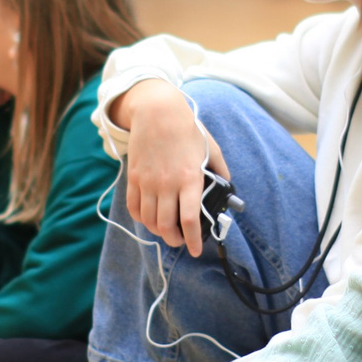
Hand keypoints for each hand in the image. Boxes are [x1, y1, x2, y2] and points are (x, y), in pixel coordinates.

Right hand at [121, 80, 230, 256]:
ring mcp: (147, 182)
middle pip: (166, 225)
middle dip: (175, 240)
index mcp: (189, 178)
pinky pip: (134, 207)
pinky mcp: (134, 178)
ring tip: (166, 231)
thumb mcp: (211, 148)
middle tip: (180, 241)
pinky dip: (141, 218)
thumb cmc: (186, 129)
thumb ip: (220, 169)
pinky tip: (149, 218)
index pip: (190, 219)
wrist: (157, 111)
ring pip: (149, 220)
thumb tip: (227, 187)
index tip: (196, 250)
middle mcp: (167, 184)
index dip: (193, 240)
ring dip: (158, 231)